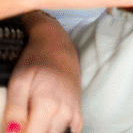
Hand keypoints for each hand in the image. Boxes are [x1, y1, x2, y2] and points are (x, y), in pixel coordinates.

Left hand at [2, 11, 81, 132]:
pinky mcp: (78, 114)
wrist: (58, 49)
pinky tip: (46, 125)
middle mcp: (64, 112)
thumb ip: (15, 110)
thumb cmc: (36, 62)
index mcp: (48, 105)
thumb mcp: (18, 82)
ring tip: (32, 121)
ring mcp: (73, 114)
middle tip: (21, 123)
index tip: (13, 127)